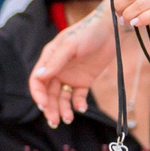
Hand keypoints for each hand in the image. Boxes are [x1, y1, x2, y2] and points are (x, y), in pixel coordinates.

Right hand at [30, 3, 119, 125]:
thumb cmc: (88, 32)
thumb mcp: (71, 45)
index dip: (38, 95)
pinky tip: (82, 108)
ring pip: (62, 97)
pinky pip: (78, 96)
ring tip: (68, 119)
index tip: (44, 106)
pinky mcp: (85, 80)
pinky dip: (78, 104)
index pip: (37, 81)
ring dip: (63, 109)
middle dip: (50, 108)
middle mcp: (58, 69)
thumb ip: (56, 61)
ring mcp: (71, 76)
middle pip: (49, 93)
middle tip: (55, 121)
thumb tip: (40, 76)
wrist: (111, 29)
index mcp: (49, 59)